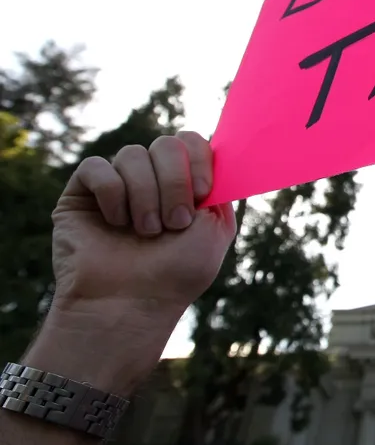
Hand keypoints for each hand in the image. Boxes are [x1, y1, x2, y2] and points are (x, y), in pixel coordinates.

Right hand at [49, 132, 235, 322]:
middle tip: (175, 223)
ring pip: (132, 154)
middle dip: (174, 182)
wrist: (130, 306)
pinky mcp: (81, 194)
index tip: (202, 193)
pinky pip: (96, 167)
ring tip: (146, 232)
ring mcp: (116, 184)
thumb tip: (215, 156)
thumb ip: (220, 188)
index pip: (192, 142)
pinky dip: (112, 193)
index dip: (200, 159)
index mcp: (183, 184)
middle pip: (165, 144)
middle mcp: (150, 180)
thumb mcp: (216, 230)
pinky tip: (116, 223)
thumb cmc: (176, 274)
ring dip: (146, 195)